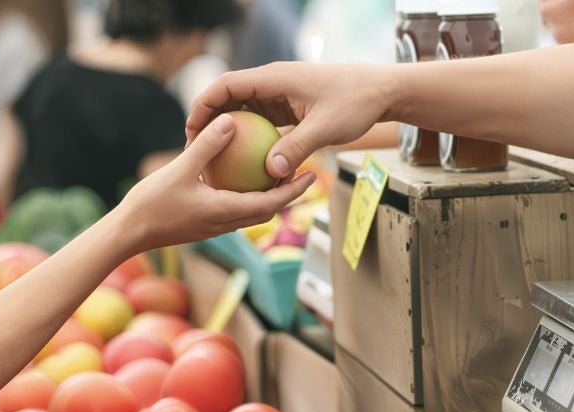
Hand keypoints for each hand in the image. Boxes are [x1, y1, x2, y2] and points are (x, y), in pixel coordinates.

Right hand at [117, 113, 315, 252]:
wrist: (127, 234)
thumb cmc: (151, 204)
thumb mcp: (180, 169)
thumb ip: (207, 146)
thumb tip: (231, 121)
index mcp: (226, 212)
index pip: (271, 204)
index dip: (294, 190)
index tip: (311, 174)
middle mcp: (225, 223)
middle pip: (267, 210)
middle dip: (288, 193)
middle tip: (303, 171)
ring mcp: (214, 226)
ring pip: (251, 212)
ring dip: (267, 195)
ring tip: (277, 172)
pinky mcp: (203, 224)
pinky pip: (233, 209)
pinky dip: (245, 195)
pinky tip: (238, 175)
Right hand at [186, 62, 397, 178]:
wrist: (382, 91)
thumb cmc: (356, 102)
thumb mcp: (326, 128)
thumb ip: (296, 148)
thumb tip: (270, 172)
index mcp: (274, 78)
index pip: (226, 85)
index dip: (203, 106)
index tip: (192, 132)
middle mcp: (273, 83)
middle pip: (229, 97)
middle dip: (210, 121)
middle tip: (196, 151)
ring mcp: (281, 95)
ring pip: (244, 110)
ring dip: (230, 132)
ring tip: (215, 161)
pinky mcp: (290, 107)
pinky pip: (262, 121)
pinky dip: (251, 138)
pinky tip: (247, 165)